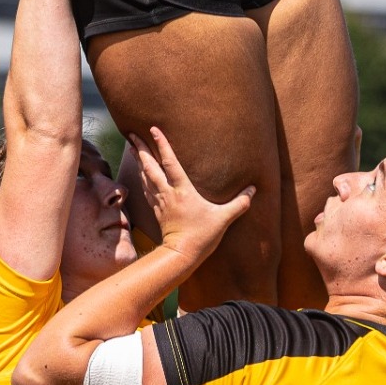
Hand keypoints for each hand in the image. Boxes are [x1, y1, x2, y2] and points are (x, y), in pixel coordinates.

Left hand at [129, 126, 253, 259]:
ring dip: (139, 162)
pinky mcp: (157, 212)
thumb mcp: (223, 218)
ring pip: (145, 177)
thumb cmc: (202, 236)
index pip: (170, 162)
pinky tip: (141, 176)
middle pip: (150, 167)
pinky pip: (147, 191)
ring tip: (133, 149)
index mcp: (182, 190)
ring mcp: (160, 202)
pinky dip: (142, 179)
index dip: (161, 144)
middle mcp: (168, 193)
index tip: (153, 129)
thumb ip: (239, 203)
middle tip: (132, 134)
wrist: (181, 255)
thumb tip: (254, 190)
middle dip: (141, 149)